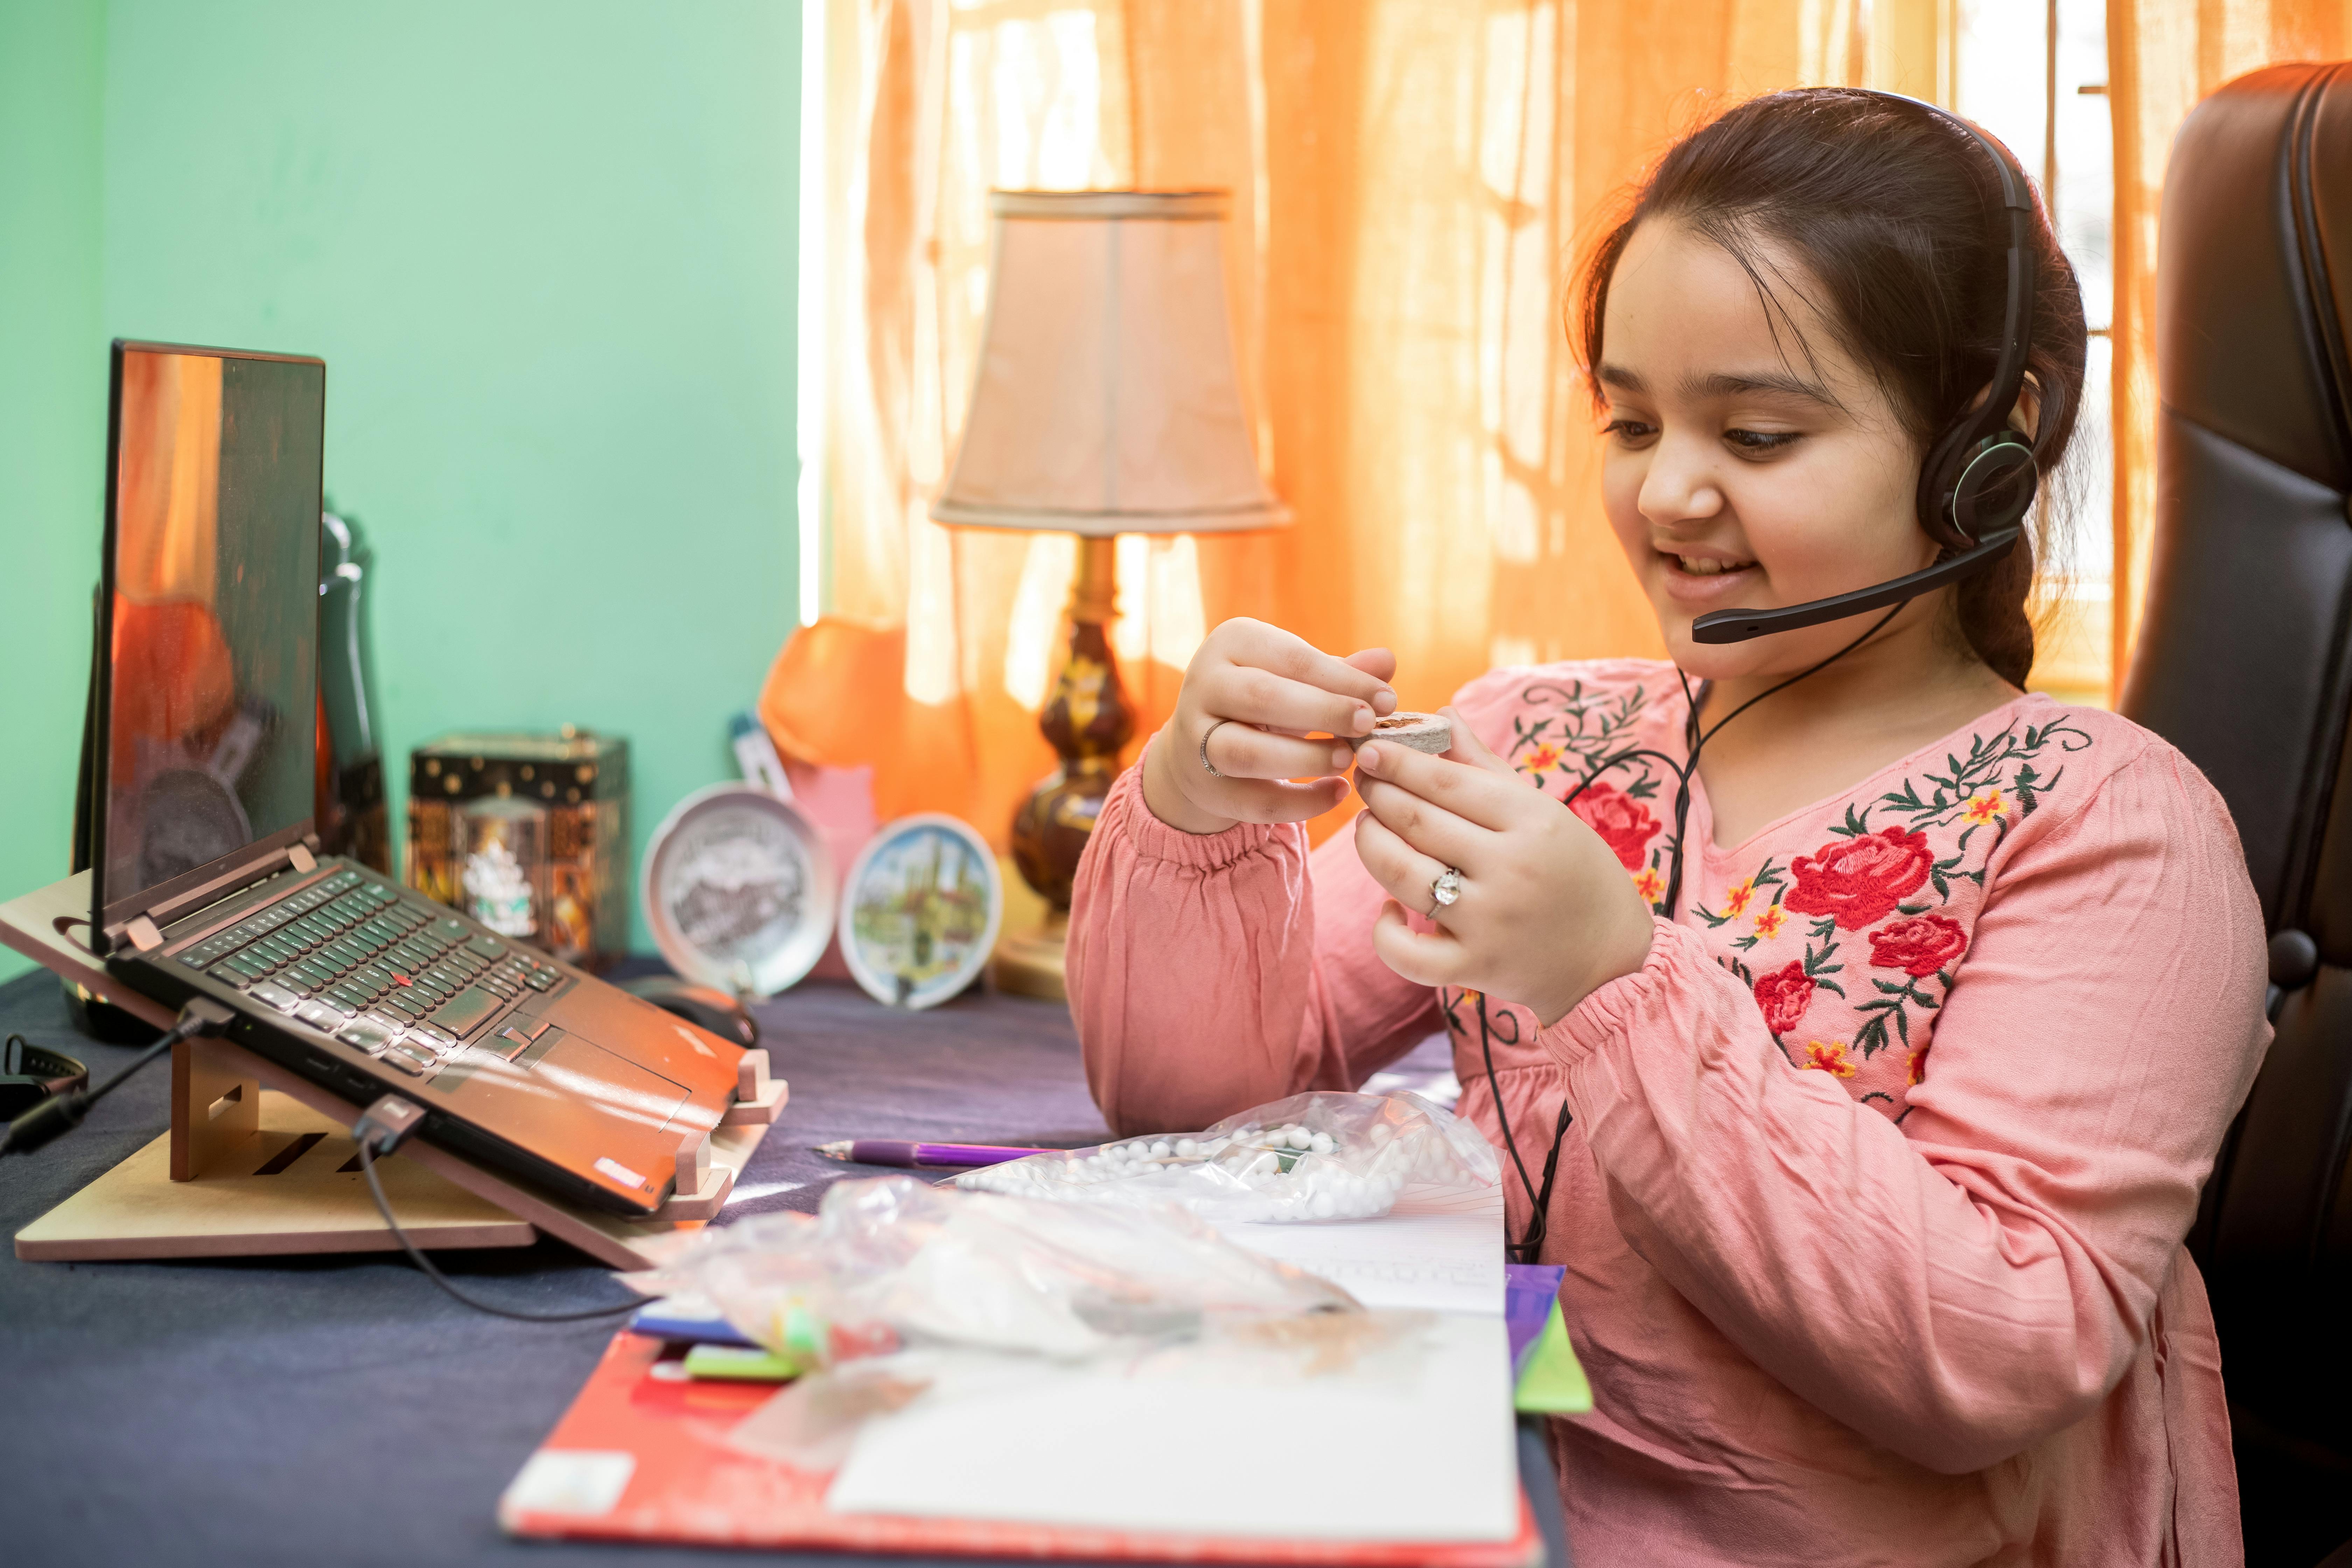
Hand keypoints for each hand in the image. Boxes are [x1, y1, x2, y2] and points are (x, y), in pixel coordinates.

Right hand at [1141, 618, 1397, 834]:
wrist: (1200, 744)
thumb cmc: (1265, 700)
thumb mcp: (1298, 679)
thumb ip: (1340, 673)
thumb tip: (1387, 661)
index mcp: (1232, 642)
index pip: (1294, 658)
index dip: (1345, 680)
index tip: (1388, 701)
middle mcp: (1204, 683)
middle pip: (1264, 697)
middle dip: (1324, 712)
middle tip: (1367, 725)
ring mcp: (1195, 737)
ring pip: (1248, 752)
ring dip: (1306, 758)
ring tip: (1347, 760)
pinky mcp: (1202, 785)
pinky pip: (1253, 800)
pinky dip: (1301, 803)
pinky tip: (1336, 793)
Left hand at [1352, 709, 1655, 1026]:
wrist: (1610, 961)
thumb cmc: (1573, 874)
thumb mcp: (1543, 812)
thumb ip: (1485, 765)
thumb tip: (1440, 713)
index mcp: (1533, 820)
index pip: (1446, 781)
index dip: (1398, 762)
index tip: (1370, 749)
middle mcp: (1510, 868)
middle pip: (1417, 821)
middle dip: (1378, 795)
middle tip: (1364, 782)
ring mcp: (1489, 921)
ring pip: (1401, 875)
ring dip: (1370, 845)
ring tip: (1368, 828)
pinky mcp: (1473, 967)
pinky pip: (1406, 953)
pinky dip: (1384, 930)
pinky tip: (1389, 907)